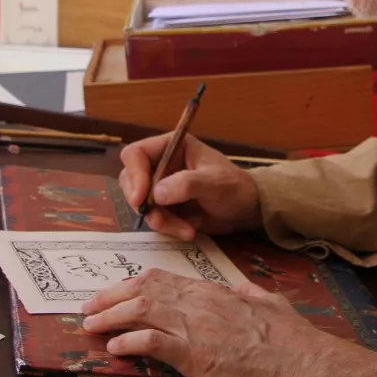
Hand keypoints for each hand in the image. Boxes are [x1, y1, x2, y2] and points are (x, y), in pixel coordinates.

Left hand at [80, 268, 333, 376]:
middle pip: (142, 290)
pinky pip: (151, 342)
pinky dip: (128, 342)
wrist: (304, 362)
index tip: (115, 291)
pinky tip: (115, 348)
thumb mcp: (269, 302)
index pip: (162, 278)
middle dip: (110, 298)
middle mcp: (199, 303)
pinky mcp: (195, 355)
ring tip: (91, 327)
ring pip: (140, 311)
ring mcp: (195, 327)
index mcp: (214, 291)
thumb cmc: (291, 337)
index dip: (132, 284)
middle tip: (88, 308)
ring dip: (110, 318)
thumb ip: (249, 294)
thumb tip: (241, 289)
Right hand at [117, 133, 260, 239]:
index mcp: (171, 147)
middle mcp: (161, 165)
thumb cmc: (234, 187)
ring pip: (141, 204)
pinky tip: (190, 230)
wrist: (246, 210)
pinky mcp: (165, 207)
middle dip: (143, 203)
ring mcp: (161, 187)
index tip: (141, 198)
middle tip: (158, 219)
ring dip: (160, 220)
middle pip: (130, 180)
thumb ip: (186, 184)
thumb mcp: (213, 182)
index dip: (134, 174)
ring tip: (186, 229)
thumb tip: (156, 193)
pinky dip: (169, 228)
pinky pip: (154, 219)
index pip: (136, 154)